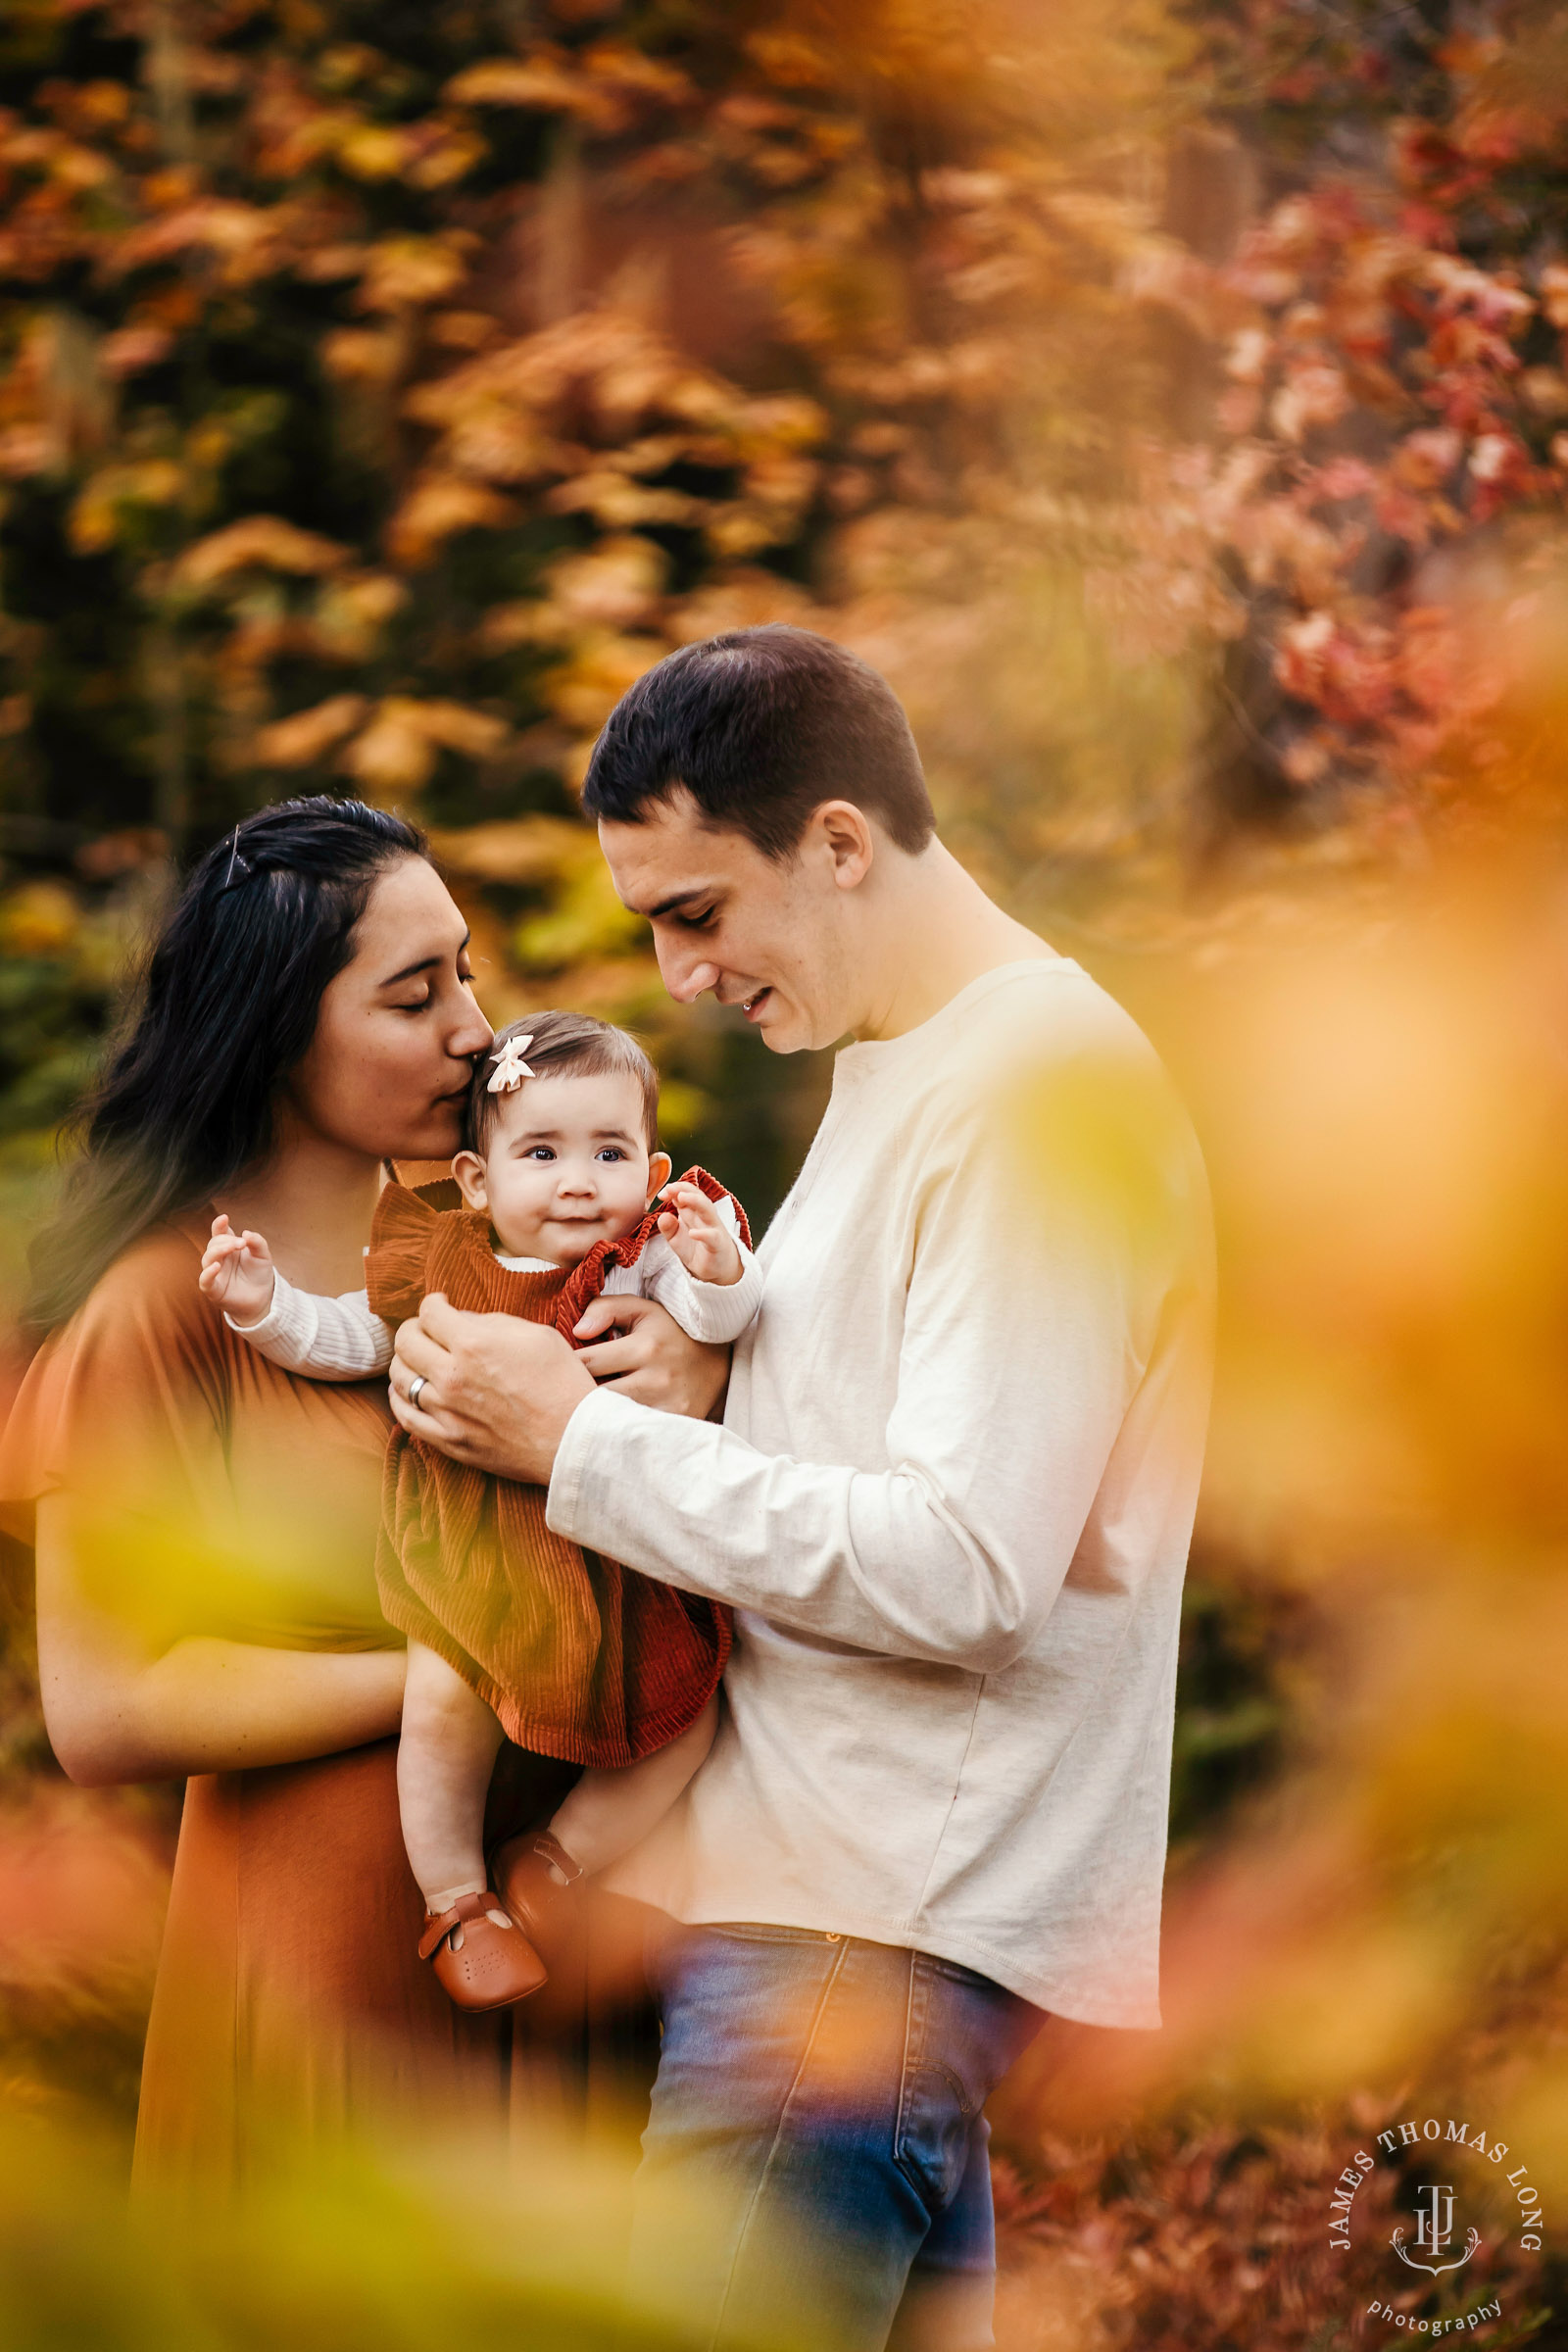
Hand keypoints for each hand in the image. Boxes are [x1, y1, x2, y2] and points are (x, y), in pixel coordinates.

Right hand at [199, 1213, 275, 1324]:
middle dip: (227, 1240)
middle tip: (242, 1243)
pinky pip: (204, 1280)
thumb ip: (257, 1242)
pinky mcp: (214, 1290)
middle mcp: (219, 1258)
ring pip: (207, 1258)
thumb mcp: (263, 1255)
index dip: (219, 1225)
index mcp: (228, 1247)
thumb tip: (246, 1233)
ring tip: (233, 1247)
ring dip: (219, 1250)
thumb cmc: (259, 1274)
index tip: (224, 1218)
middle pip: (214, 1243)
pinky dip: (208, 1273)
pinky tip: (216, 1266)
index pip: (219, 1233)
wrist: (263, 1298)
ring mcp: (215, 1273)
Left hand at [389, 1293, 595, 1481]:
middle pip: (405, 1341)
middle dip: (414, 1327)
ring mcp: (446, 1412)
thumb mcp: (536, 1334)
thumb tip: (461, 1320)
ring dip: (406, 1361)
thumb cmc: (562, 1383)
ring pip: (400, 1377)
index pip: (430, 1312)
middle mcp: (452, 1376)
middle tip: (427, 1328)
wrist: (574, 1439)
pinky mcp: (447, 1440)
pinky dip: (400, 1398)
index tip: (440, 1304)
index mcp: (474, 1344)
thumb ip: (492, 1322)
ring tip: (419, 1359)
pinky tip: (410, 1390)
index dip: (433, 1302)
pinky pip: (405, 1416)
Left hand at [570, 1293, 729, 1418]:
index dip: (564, 1367)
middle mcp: (656, 1379)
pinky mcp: (670, 1427)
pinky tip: (606, 1423)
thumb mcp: (642, 1311)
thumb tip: (577, 1331)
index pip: (586, 1362)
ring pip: (608, 1420)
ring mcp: (665, 1408)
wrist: (719, 1366)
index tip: (557, 1369)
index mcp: (645, 1347)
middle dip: (572, 1396)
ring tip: (579, 1409)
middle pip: (593, 1397)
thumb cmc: (670, 1335)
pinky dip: (613, 1430)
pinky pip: (630, 1434)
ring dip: (589, 1415)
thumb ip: (605, 1308)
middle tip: (560, 1395)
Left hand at [656, 1182, 742, 1285]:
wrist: (717, 1268)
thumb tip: (662, 1216)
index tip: (661, 1195)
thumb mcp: (675, 1238)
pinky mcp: (717, 1244)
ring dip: (695, 1201)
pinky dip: (703, 1234)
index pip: (686, 1193)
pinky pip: (712, 1236)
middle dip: (684, 1189)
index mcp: (693, 1211)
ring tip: (681, 1198)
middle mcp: (704, 1216)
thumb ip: (667, 1227)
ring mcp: (713, 1228)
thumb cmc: (696, 1248)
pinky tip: (692, 1233)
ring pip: (707, 1210)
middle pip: (697, 1196)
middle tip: (670, 1188)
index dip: (674, 1190)